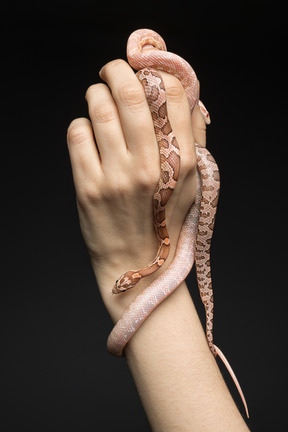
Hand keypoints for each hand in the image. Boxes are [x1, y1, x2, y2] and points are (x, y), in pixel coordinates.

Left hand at [67, 58, 206, 319]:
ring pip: (99, 108)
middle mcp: (149, 166)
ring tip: (98, 99)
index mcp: (181, 162)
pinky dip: (82, 125)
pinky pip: (78, 133)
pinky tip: (89, 134)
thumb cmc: (165, 222)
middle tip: (112, 70)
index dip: (157, 75)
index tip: (146, 74)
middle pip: (130, 94)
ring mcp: (116, 176)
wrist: (138, 264)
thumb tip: (187, 99)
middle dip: (117, 71)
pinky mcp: (88, 187)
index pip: (172, 96)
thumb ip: (193, 140)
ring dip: (96, 95)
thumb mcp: (192, 184)